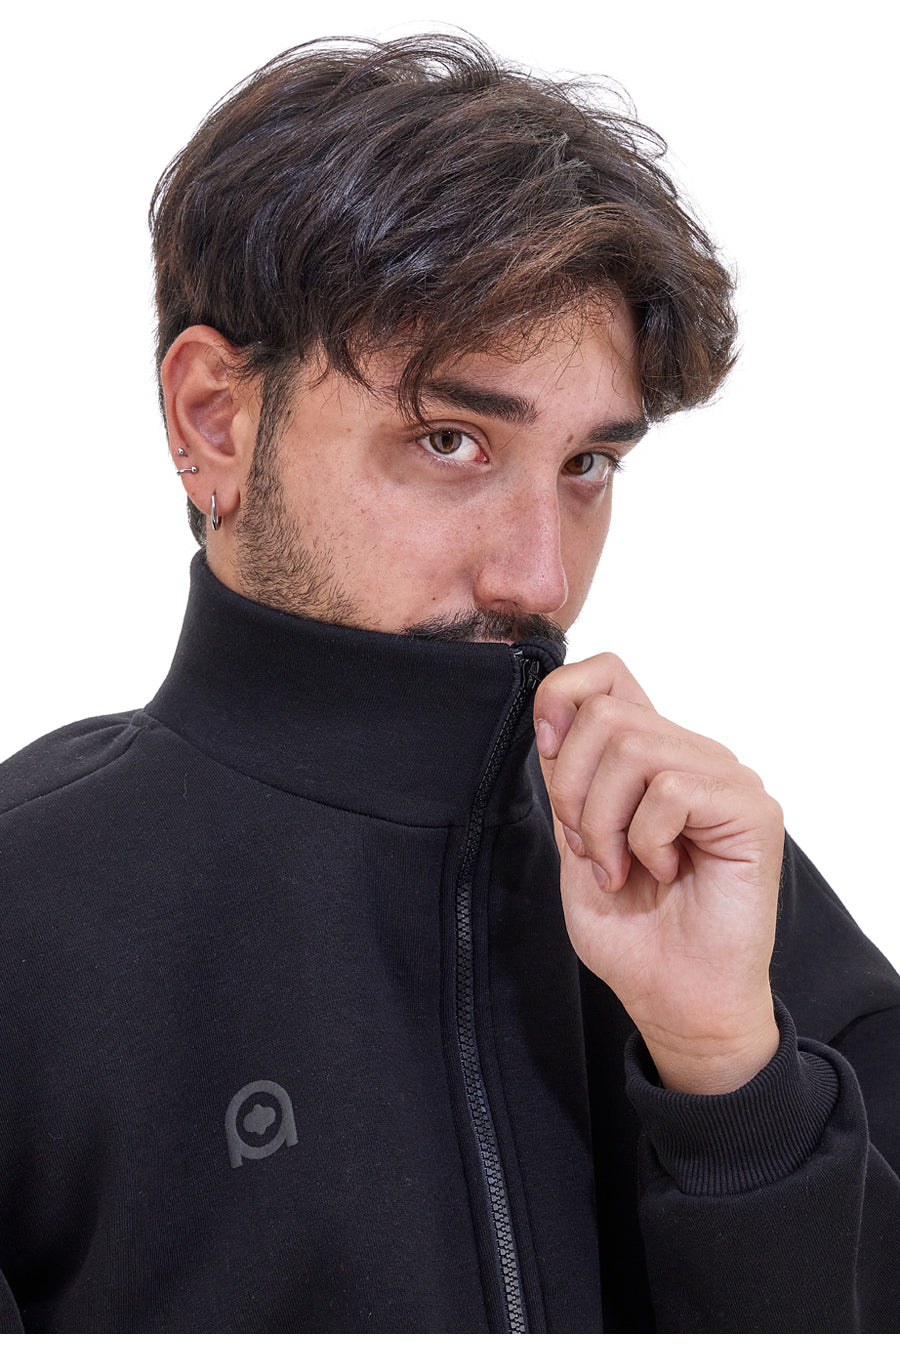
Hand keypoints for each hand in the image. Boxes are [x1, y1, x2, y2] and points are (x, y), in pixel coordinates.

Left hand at [534, 653, 782, 1093]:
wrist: (677, 999)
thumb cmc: (632, 931)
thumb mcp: (575, 844)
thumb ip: (568, 782)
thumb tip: (553, 721)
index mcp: (650, 755)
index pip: (608, 672)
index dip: (562, 696)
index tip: (544, 750)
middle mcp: (692, 755)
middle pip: (606, 715)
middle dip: (572, 790)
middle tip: (590, 852)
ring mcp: (727, 777)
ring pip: (632, 747)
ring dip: (604, 822)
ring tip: (622, 869)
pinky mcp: (752, 809)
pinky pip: (671, 790)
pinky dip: (646, 840)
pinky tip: (663, 873)